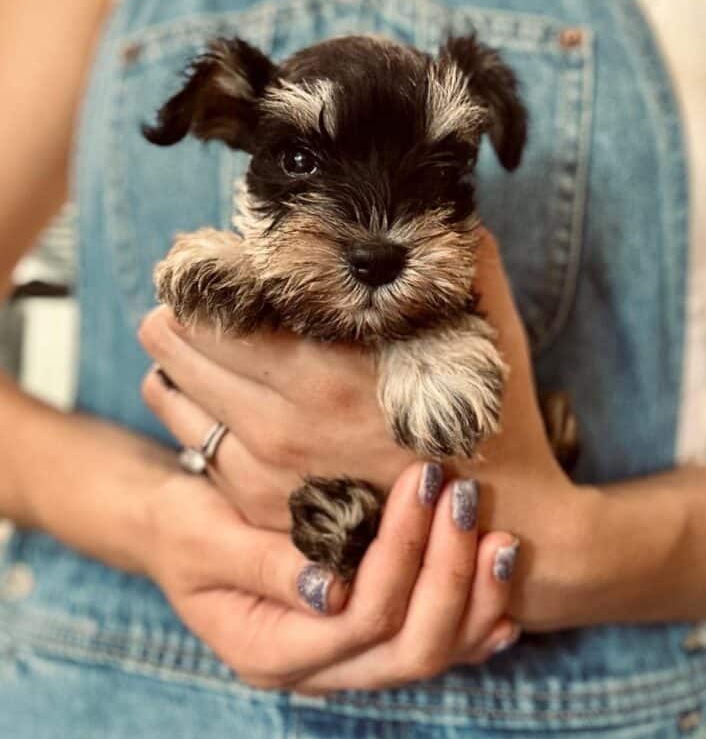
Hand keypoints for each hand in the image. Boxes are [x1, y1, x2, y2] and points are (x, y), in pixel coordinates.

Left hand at [138, 229, 608, 634]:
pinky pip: (196, 450)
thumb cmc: (494, 426)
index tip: (202, 260)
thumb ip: (467, 261)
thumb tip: (452, 208)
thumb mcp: (488, 333)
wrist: (499, 529)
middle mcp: (285, 423)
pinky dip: (188, 415)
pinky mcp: (266, 511)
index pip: (221, 305)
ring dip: (172, 364)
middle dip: (174, 314)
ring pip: (174, 399)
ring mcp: (268, 474)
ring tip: (180, 346)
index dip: (202, 274)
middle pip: (179, 346)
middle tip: (180, 299)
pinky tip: (203, 400)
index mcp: (330, 369)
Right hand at [143, 461, 520, 692]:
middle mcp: (316, 672)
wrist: (179, 533)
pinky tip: (500, 580)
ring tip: (500, 535)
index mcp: (270, 652)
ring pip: (431, 655)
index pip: (360, 619)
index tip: (422, 478)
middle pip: (409, 648)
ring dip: (474, 597)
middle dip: (448, 571)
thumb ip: (262, 564)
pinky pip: (435, 645)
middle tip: (464, 495)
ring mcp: (346, 664)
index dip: (401, 552)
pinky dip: (475, 617)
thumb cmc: (185, 527)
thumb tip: (330, 589)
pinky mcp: (368, 640)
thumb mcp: (203, 537)